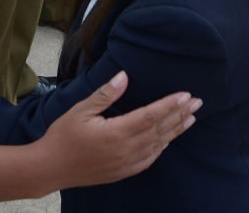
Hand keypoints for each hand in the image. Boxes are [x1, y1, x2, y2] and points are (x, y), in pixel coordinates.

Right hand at [35, 72, 201, 188]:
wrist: (51, 168)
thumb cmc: (63, 135)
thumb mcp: (81, 110)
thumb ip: (105, 94)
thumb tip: (124, 76)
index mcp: (116, 132)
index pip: (151, 115)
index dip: (170, 105)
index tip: (185, 95)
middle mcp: (126, 149)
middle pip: (160, 130)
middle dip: (180, 115)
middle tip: (197, 103)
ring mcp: (126, 163)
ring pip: (158, 145)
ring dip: (175, 130)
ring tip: (191, 119)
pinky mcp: (123, 171)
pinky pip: (150, 159)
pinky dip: (162, 147)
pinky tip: (168, 139)